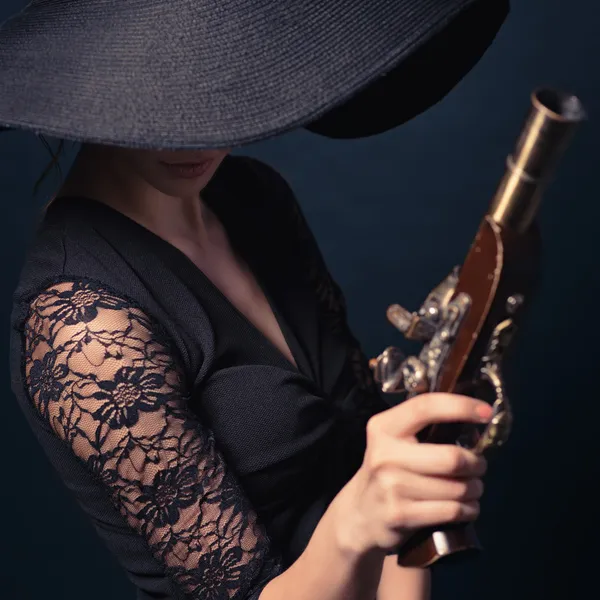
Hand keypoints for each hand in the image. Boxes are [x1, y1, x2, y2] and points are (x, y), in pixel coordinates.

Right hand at [333, 393, 492, 554]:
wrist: (360, 514)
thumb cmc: (387, 470)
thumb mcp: (394, 442)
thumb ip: (424, 429)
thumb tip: (475, 420)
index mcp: (384, 428)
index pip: (425, 407)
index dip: (460, 406)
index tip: (487, 412)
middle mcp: (385, 454)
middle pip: (451, 458)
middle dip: (476, 464)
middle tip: (479, 467)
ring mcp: (391, 486)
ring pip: (457, 488)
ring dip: (475, 490)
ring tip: (473, 489)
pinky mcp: (400, 515)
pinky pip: (452, 511)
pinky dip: (469, 510)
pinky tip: (467, 508)